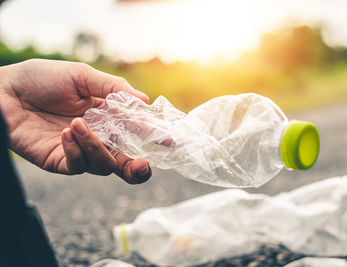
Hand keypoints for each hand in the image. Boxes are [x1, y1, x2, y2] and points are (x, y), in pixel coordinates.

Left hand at [0, 59, 151, 183]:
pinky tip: (66, 132)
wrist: (4, 90)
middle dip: (137, 169)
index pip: (136, 132)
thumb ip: (114, 88)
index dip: (154, 138)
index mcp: (108, 117)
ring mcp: (80, 151)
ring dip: (96, 146)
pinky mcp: (61, 161)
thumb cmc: (43, 79)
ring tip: (77, 123)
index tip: (170, 140)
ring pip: (104, 165)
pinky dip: (76, 150)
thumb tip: (145, 101)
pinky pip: (78, 166)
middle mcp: (99, 137)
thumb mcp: (82, 76)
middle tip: (142, 166)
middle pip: (125, 162)